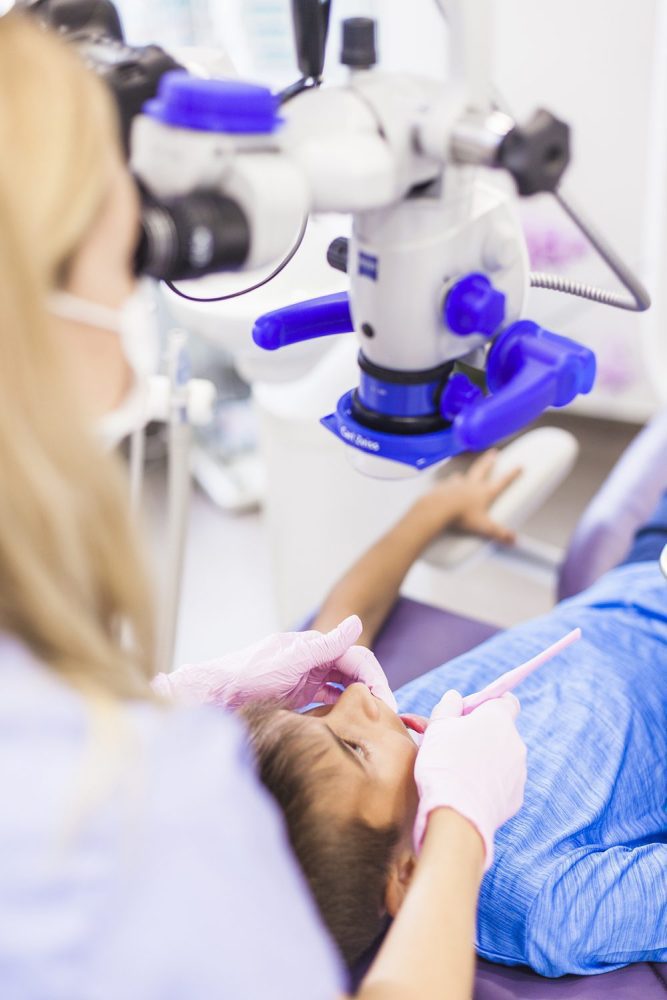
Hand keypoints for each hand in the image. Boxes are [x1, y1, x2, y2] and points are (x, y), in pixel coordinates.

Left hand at [152, 615, 396, 711]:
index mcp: (312, 647)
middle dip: (371, 692)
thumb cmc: (247, 677)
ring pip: (342, 687)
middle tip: (386, 722)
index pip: (356, 658)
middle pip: (352, 672)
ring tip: (371, 727)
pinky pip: (326, 700)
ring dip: (358, 702)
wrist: (213, 698)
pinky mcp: (294, 696)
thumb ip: (323, 646)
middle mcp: (310, 660)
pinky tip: (345, 727)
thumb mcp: (289, 662)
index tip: (388, 706)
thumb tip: (355, 621)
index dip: (376, 679)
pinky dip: (340, 710)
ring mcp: (302, 678)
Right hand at [413, 689, 526, 869]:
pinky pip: (502, 783)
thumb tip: (455, 697)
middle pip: (501, 730)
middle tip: (456, 745)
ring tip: (459, 772)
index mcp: (498, 718)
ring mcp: (519, 771)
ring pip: (503, 757)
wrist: (456, 815)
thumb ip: (447, 706)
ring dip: (486, 759)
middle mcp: (515, 742)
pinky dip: (489, 783)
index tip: (467, 714)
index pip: (506, 700)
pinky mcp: (516, 796)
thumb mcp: (437, 726)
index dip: (487, 704)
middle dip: (482, 734)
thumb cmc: (443, 764)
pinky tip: (468, 791)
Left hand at [419, 450, 519, 543]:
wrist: (438, 509)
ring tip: (464, 474)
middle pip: (482, 469)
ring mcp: (456, 484)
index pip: (501, 482)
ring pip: (462, 476)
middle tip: (493, 453)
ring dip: (465, 474)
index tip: (518, 466)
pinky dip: (449, 484)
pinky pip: (447, 484)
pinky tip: (447, 488)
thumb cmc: (461, 517)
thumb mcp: (483, 527)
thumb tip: (513, 540)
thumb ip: (499, 533)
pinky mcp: (443, 487)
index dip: (511, 474)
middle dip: (489, 460)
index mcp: (484, 492)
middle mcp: (471, 484)